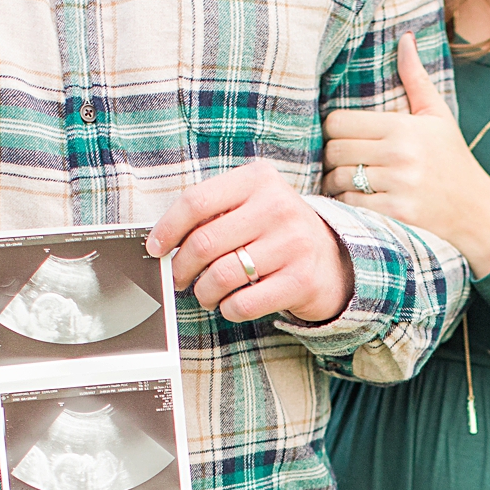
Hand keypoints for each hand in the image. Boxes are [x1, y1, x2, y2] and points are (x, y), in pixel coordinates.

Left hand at [148, 160, 354, 323]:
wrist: (334, 259)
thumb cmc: (276, 232)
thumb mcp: (251, 206)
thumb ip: (214, 214)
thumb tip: (163, 243)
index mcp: (259, 179)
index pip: (196, 201)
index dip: (167, 229)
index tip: (155, 248)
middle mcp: (278, 207)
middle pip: (204, 243)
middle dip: (181, 268)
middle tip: (179, 278)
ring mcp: (294, 244)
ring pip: (221, 276)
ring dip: (203, 293)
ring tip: (206, 294)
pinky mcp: (302, 280)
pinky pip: (244, 303)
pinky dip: (228, 309)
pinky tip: (230, 304)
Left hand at [321, 33, 489, 277]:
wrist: (477, 210)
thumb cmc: (453, 159)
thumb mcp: (437, 115)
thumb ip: (415, 77)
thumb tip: (405, 38)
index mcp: (403, 127)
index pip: (339, 121)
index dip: (334, 129)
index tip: (345, 137)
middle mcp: (399, 155)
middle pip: (334, 150)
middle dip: (332, 157)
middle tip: (340, 160)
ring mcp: (397, 186)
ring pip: (338, 179)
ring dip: (335, 182)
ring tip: (345, 181)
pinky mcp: (395, 214)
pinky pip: (350, 204)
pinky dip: (346, 204)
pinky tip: (356, 200)